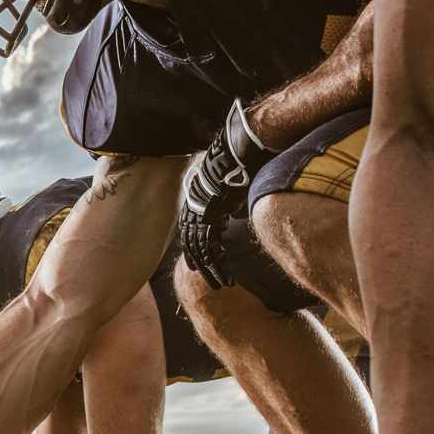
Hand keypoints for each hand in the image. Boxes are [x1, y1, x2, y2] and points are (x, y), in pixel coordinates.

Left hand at [178, 100, 272, 288]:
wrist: (239, 147)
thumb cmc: (240, 162)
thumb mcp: (233, 188)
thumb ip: (231, 204)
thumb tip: (236, 216)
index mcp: (198, 202)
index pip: (193, 232)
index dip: (197, 252)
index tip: (202, 267)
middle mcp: (195, 208)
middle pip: (194, 245)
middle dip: (203, 266)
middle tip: (211, 283)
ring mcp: (201, 212)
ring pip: (201, 251)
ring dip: (212, 271)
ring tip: (221, 286)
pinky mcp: (211, 215)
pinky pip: (211, 247)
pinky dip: (218, 264)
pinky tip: (226, 278)